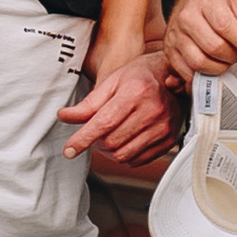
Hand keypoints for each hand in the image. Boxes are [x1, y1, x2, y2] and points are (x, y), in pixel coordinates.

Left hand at [60, 49, 176, 171]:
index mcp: (136, 92)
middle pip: (112, 142)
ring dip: (108, 152)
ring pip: (124, 155)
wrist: (172, 75)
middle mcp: (152, 110)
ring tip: (108, 138)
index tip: (69, 150)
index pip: (103, 123)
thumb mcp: (112, 82)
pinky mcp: (169, 140)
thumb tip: (64, 117)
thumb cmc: (140, 75)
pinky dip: (124, 156)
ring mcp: (163, 127)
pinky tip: (123, 142)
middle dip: (96, 143)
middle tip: (94, 134)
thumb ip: (88, 103)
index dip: (83, 139)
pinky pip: (138, 160)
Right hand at [162, 0, 236, 80]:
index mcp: (205, 1)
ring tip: (226, 60)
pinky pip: (187, 72)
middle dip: (232, 56)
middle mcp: (186, 17)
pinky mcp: (169, 51)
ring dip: (219, 68)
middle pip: (213, 47)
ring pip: (199, 62)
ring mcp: (175, 35)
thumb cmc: (214, 4)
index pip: (225, 26)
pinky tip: (212, 65)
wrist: (190, 2)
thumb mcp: (235, 5)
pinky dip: (203, 74)